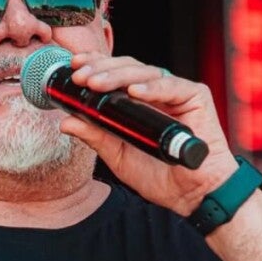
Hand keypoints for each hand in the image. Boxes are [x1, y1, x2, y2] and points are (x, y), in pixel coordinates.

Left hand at [63, 52, 238, 215]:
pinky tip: (134, 92)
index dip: (95, 65)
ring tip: (96, 83)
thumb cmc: (160, 175)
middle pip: (127, 68)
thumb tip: (64, 122)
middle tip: (81, 77)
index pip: (115, 73)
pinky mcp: (197, 96)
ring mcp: (177, 91)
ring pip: (145, 72)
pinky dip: (152, 88)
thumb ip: (95, 136)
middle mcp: (158, 91)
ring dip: (118, 76)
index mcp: (139, 101)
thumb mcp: (118, 156)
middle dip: (101, 69)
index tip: (74, 66)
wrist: (192, 196)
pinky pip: (171, 86)